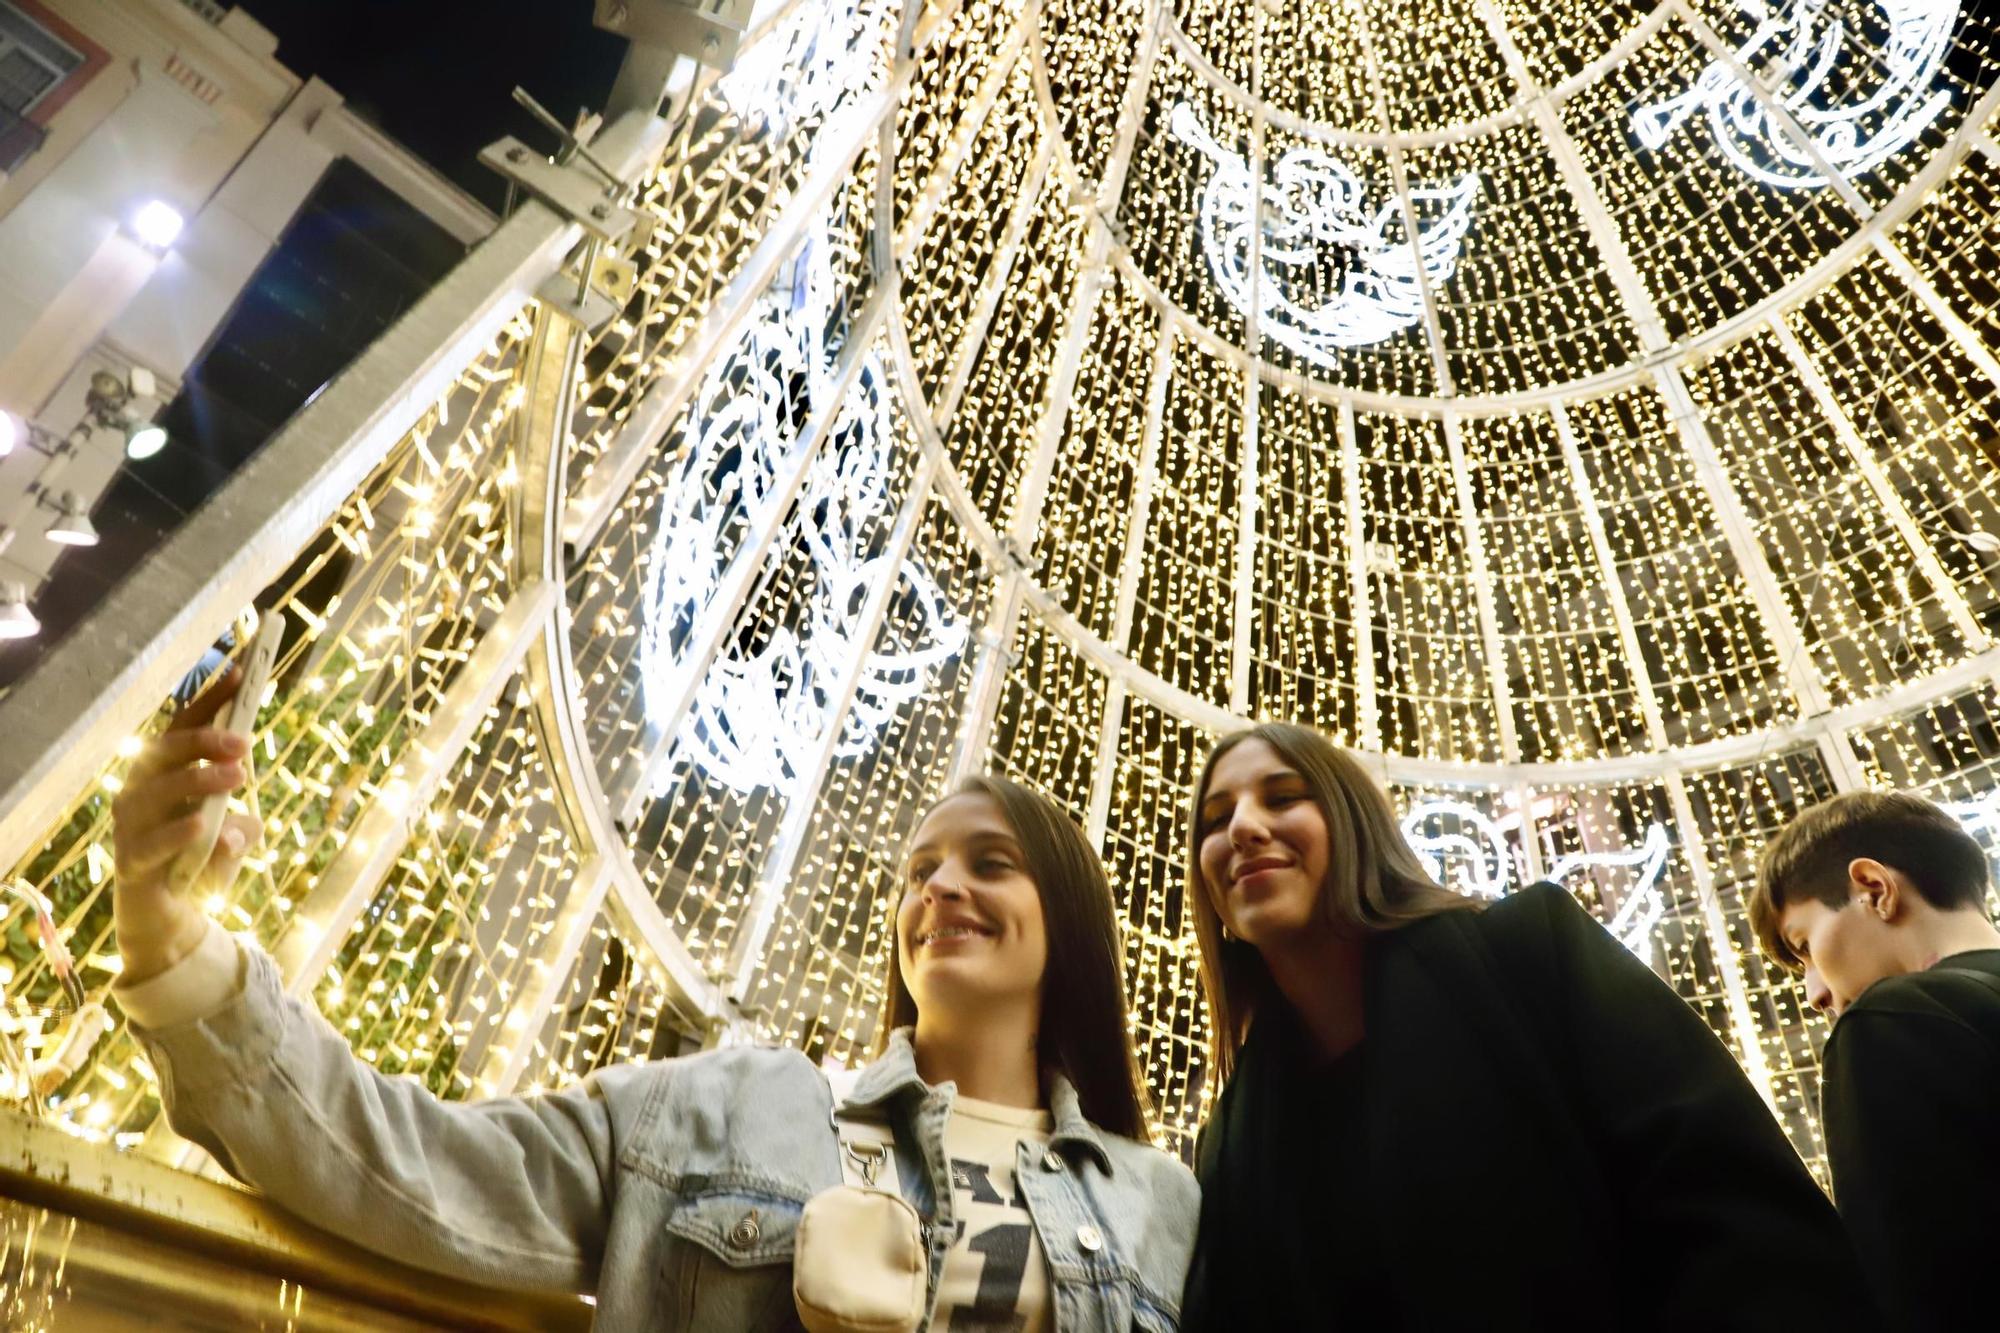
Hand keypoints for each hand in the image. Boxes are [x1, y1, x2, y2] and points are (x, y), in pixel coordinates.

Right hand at [111, 667, 264, 985]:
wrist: (171, 920)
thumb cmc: (202, 863)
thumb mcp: (236, 838)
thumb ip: (243, 827)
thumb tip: (237, 829)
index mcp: (166, 774)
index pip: (184, 727)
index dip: (210, 700)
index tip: (243, 673)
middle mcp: (142, 792)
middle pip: (165, 752)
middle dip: (204, 740)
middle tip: (244, 741)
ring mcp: (131, 827)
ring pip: (156, 793)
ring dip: (198, 780)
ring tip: (239, 775)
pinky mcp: (131, 864)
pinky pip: (150, 845)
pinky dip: (178, 833)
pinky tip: (203, 825)